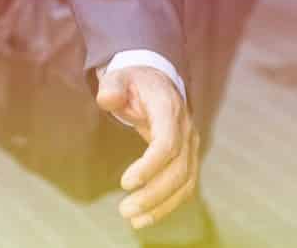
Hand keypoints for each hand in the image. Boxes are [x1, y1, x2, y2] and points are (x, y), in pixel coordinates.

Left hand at [97, 66, 198, 230]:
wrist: (156, 80)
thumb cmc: (134, 80)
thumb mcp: (120, 76)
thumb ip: (112, 86)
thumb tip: (106, 100)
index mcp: (169, 110)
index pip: (167, 144)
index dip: (150, 166)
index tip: (125, 182)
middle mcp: (186, 131)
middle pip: (177, 170)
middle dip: (153, 194)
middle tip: (126, 210)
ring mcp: (190, 146)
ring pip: (184, 183)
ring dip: (161, 205)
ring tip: (134, 220)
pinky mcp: (188, 159)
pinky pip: (184, 186)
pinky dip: (168, 204)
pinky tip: (147, 217)